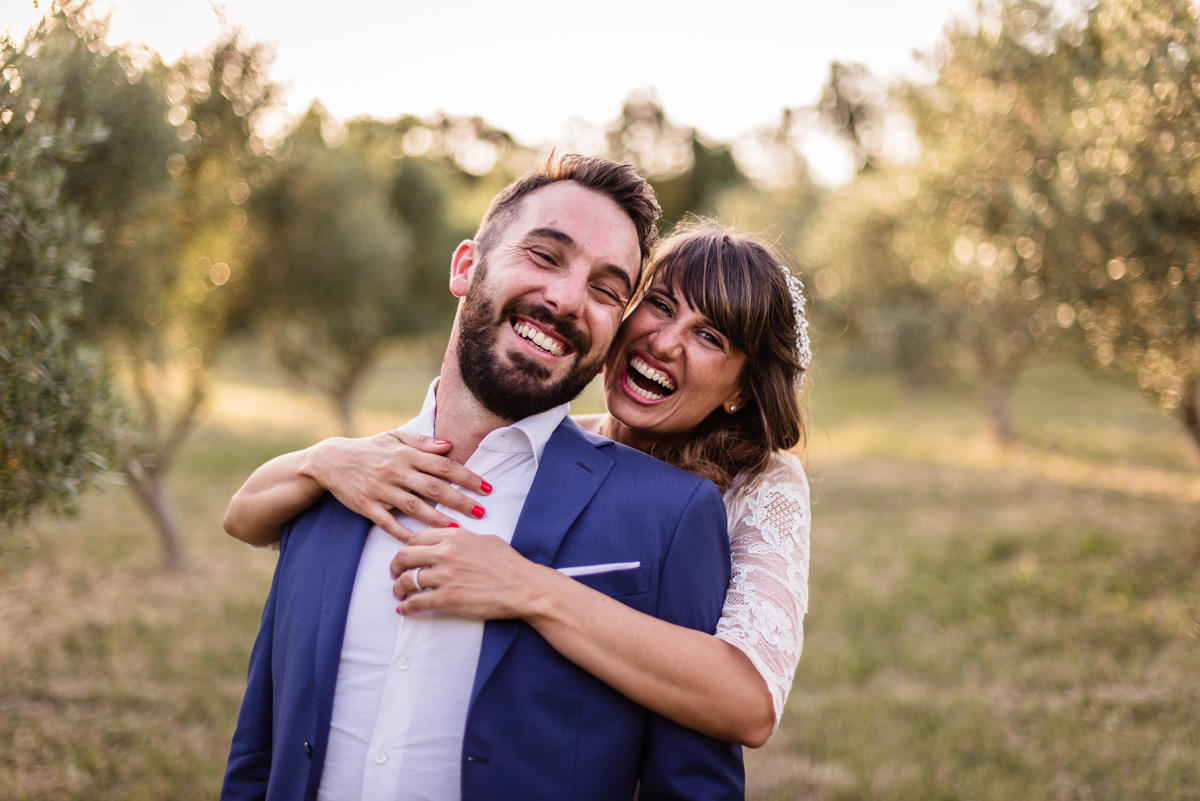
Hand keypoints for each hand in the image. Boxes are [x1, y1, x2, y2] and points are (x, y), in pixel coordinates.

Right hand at [299, 430, 489, 540]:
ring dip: (438, 519)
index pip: (444, 466)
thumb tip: (449, 446)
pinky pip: (389, 523)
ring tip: (459, 528)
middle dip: (460, 500)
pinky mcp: (367, 507)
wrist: (330, 461)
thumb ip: (422, 442)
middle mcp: (396, 472)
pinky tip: (421, 541)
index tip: (487, 488)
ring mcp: (381, 490)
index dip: (467, 477)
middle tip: (482, 511)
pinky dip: (405, 533)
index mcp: (406, 455)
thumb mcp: (395, 437)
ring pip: (415, 507)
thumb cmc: (369, 449)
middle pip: (434, 488)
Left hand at [389, 527, 553, 618]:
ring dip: (399, 588)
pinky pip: (416, 602)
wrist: (523, 587)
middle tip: (396, 574)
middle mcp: (445, 553)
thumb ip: (463, 538)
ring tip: (400, 593)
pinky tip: (405, 609)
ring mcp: (445, 577)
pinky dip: (406, 607)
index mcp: (453, 536)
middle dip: (395, 566)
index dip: (406, 547)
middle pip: (404, 556)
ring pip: (406, 580)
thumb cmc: (510, 565)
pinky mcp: (447, 599)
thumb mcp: (485, 540)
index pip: (415, 537)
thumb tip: (452, 539)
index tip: (406, 556)